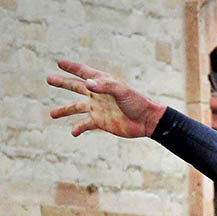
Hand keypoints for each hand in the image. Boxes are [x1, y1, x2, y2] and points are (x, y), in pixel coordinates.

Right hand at [48, 59, 165, 137]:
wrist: (147, 121)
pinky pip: (85, 125)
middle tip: (49, 78)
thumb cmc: (137, 102)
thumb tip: (87, 84)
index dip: (72, 67)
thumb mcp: (121, 90)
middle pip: (75, 87)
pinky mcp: (100, 122)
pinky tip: (73, 132)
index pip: (84, 72)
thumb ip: (104, 86)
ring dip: (64, 110)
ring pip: (76, 107)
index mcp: (102, 83)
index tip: (59, 62)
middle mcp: (97, 94)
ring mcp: (98, 108)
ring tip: (52, 114)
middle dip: (62, 82)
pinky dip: (78, 128)